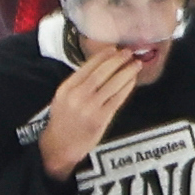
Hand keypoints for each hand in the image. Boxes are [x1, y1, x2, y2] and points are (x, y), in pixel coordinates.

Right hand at [37, 44, 138, 182]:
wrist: (59, 146)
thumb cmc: (63, 121)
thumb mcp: (62, 98)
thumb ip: (77, 84)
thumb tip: (99, 67)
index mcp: (66, 88)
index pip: (87, 67)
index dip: (102, 56)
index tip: (113, 48)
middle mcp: (78, 96)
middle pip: (101, 73)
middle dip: (117, 60)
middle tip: (128, 52)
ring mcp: (90, 107)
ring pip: (112, 84)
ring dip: (126, 72)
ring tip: (135, 64)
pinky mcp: (101, 118)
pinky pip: (117, 99)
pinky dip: (126, 87)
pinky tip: (132, 80)